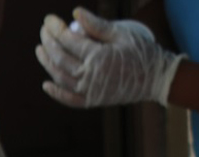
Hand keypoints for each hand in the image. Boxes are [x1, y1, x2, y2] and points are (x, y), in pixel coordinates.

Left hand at [35, 7, 184, 107]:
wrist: (157, 79)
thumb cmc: (142, 52)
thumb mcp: (122, 34)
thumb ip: (97, 25)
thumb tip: (75, 13)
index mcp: (98, 56)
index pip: (68, 40)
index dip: (55, 29)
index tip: (48, 20)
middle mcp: (90, 76)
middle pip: (60, 58)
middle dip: (48, 42)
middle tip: (43, 31)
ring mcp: (89, 91)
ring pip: (60, 77)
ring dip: (47, 64)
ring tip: (40, 50)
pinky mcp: (92, 101)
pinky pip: (69, 99)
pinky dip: (56, 93)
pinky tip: (46, 84)